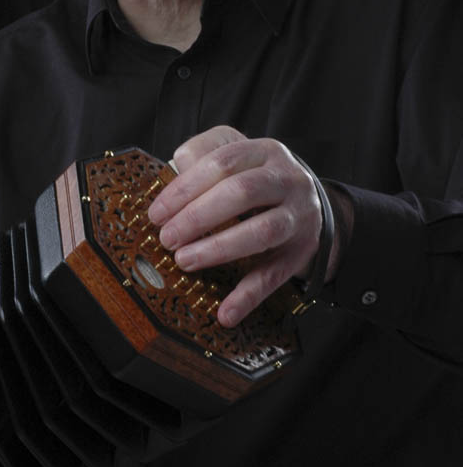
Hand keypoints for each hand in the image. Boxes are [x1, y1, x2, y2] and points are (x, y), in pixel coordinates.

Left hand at [147, 126, 322, 326]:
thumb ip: (202, 153)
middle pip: (241, 192)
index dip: (185, 188)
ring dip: (218, 249)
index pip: (222, 162)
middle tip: (167, 238)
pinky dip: (249, 297)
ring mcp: (299, 216)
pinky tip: (226, 314)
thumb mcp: (233, 152)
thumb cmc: (254, 177)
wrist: (309, 202)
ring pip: (262, 231)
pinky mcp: (302, 252)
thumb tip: (177, 172)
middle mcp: (288, 180)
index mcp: (265, 152)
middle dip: (197, 217)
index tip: (156, 214)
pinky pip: (275, 276)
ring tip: (184, 261)